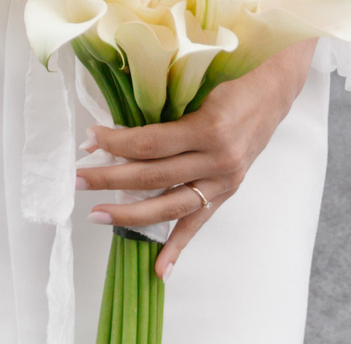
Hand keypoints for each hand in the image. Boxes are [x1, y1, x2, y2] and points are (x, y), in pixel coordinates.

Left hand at [77, 41, 313, 275]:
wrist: (272, 93)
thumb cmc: (229, 81)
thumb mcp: (196, 86)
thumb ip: (162, 107)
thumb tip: (114, 124)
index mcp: (208, 129)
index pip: (150, 142)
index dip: (116, 142)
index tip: (89, 140)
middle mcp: (217, 160)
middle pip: (154, 176)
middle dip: (111, 178)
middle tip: (78, 180)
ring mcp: (224, 181)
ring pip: (170, 205)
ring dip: (131, 214)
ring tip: (97, 215)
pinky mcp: (226, 193)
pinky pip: (197, 223)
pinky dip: (177, 247)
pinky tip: (159, 269)